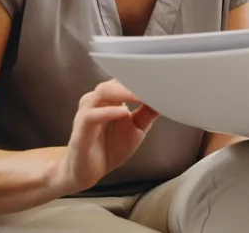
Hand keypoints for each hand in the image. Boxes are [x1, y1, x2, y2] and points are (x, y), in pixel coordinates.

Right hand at [52, 79, 159, 193]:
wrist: (87, 172)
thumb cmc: (109, 147)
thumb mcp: (136, 128)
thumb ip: (148, 112)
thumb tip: (168, 97)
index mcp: (109, 98)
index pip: (125, 79)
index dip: (142, 78)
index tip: (162, 79)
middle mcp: (96, 101)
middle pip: (114, 82)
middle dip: (134, 82)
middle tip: (155, 84)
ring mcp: (87, 114)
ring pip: (102, 93)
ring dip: (123, 92)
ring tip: (142, 95)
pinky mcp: (80, 130)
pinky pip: (91, 116)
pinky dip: (108, 112)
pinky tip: (123, 112)